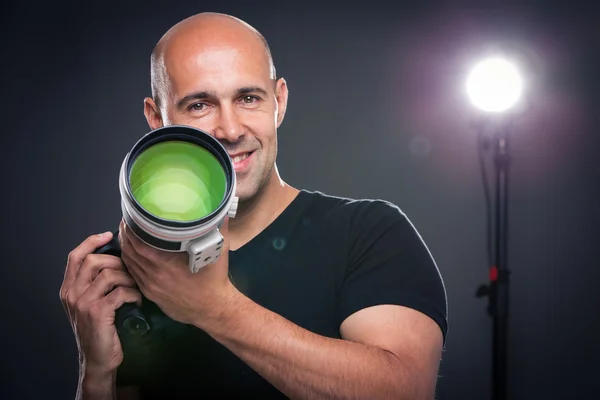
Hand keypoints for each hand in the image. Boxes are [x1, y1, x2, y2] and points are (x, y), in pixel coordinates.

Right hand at [59, 232, 141, 376]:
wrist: (98, 360)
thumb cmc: (100, 330)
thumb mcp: (90, 304)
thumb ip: (94, 284)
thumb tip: (115, 258)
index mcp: (68, 290)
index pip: (75, 256)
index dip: (91, 242)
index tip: (108, 234)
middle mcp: (72, 294)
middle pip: (93, 260)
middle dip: (117, 261)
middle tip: (131, 271)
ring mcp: (83, 303)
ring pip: (109, 274)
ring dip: (129, 278)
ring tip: (136, 288)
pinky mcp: (98, 312)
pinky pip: (120, 292)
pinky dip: (134, 294)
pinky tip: (138, 300)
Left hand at [118, 219, 236, 326]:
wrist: (213, 309)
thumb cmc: (215, 280)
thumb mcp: (218, 252)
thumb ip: (218, 229)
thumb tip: (220, 212)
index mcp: (166, 263)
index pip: (138, 243)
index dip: (130, 228)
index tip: (130, 216)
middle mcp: (154, 274)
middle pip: (129, 251)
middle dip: (125, 235)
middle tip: (126, 221)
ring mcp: (150, 286)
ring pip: (129, 263)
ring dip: (126, 248)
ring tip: (127, 234)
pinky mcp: (150, 294)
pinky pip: (134, 275)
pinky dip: (130, 262)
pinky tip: (132, 254)